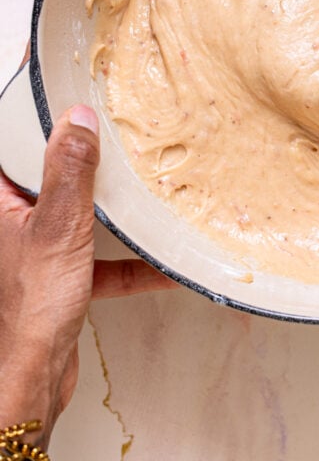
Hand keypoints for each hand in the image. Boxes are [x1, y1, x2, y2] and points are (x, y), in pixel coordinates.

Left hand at [0, 105, 174, 441]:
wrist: (33, 378)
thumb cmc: (31, 308)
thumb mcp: (58, 227)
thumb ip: (70, 171)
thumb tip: (77, 121)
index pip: (9, 140)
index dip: (30, 111)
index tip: (54, 82)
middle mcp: (10, 220)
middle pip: (47, 172)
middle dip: (81, 155)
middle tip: (111, 129)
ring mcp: (34, 249)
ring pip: (74, 212)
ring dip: (109, 207)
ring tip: (140, 186)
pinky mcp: (58, 278)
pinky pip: (98, 258)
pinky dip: (127, 261)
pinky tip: (161, 264)